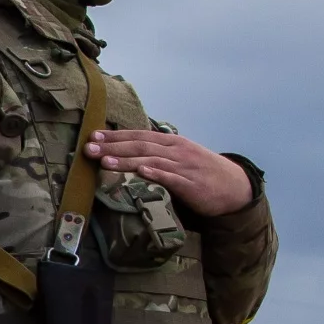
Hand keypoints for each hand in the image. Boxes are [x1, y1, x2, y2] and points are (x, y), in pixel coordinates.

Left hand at [87, 127, 250, 216]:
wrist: (233, 187)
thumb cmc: (201, 172)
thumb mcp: (180, 157)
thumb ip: (158, 153)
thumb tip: (131, 151)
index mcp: (172, 143)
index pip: (139, 136)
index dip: (116, 136)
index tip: (94, 135)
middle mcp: (176, 151)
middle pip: (140, 146)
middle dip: (113, 147)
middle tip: (89, 148)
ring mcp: (183, 167)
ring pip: (151, 160)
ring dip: (126, 160)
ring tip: (105, 161)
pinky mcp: (190, 184)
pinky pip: (171, 178)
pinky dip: (156, 173)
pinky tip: (141, 172)